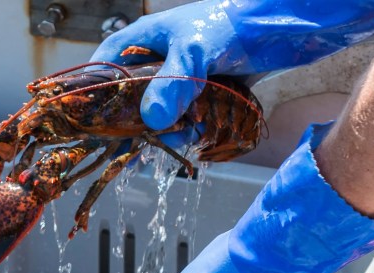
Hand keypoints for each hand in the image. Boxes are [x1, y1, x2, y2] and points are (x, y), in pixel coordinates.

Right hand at [90, 0, 373, 131]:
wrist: (277, 29)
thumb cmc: (229, 25)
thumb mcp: (195, 50)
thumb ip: (173, 83)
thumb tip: (152, 121)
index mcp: (141, 41)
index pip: (104, 69)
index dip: (96, 97)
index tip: (97, 126)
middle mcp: (155, 62)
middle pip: (131, 101)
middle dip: (139, 125)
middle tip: (144, 146)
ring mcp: (178, 80)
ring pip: (159, 115)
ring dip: (169, 133)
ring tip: (185, 138)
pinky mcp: (198, 94)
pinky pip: (184, 118)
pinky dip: (189, 131)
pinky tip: (198, 136)